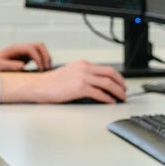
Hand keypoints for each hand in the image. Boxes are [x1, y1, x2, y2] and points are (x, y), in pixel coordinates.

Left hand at [0, 42, 51, 71]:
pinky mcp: (25, 56)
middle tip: (47, 69)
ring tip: (46, 70)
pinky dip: (42, 61)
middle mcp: (21, 48)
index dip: (38, 58)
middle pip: (39, 45)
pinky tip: (42, 70)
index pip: (32, 49)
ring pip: (40, 49)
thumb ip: (9, 66)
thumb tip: (22, 66)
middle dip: (45, 56)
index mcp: (15, 48)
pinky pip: (37, 55)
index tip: (40, 69)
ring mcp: (23, 51)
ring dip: (45, 58)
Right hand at [0, 59, 127, 103]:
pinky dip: (107, 98)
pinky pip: (99, 93)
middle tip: (125, 91)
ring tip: (121, 98)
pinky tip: (111, 102)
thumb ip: (83, 75)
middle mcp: (84, 68)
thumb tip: (96, 85)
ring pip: (107, 83)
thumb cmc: (51, 83)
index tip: (121, 83)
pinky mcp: (79, 88)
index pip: (106, 68)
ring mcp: (82, 77)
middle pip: (110, 73)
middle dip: (121, 83)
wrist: (39, 86)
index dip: (117, 76)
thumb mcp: (70, 73)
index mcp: (83, 64)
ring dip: (117, 91)